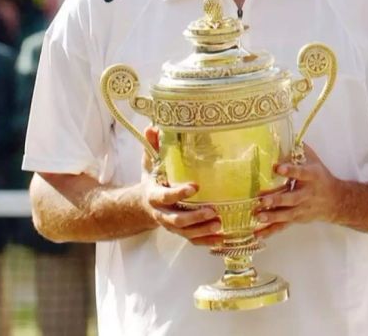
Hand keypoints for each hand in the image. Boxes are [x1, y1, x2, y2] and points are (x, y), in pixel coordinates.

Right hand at [140, 127, 220, 245]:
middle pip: (176, 221)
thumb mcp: (150, 163)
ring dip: (203, 231)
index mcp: (155, 196)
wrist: (143, 206)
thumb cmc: (153, 180)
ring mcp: (172, 226)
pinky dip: (208, 242)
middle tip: (213, 211)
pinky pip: (194, 240)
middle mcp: (162, 214)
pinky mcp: (182, 233)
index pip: (166, 196)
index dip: (179, 193)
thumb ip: (153, 147)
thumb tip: (152, 126)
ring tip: (221, 225)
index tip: (195, 187)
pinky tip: (224, 239)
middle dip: (194, 217)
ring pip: (186, 234)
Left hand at [254, 145, 340, 239]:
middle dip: (277, 200)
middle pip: (291, 198)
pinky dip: (270, 231)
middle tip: (262, 200)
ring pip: (286, 215)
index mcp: (311, 177)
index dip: (290, 171)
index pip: (301, 173)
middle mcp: (307, 194)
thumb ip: (301, 150)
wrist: (336, 201)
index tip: (277, 168)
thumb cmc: (322, 178)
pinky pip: (283, 226)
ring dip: (272, 216)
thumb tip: (287, 135)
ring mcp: (302, 209)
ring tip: (258, 216)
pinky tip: (257, 234)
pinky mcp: (297, 219)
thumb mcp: (315, 162)